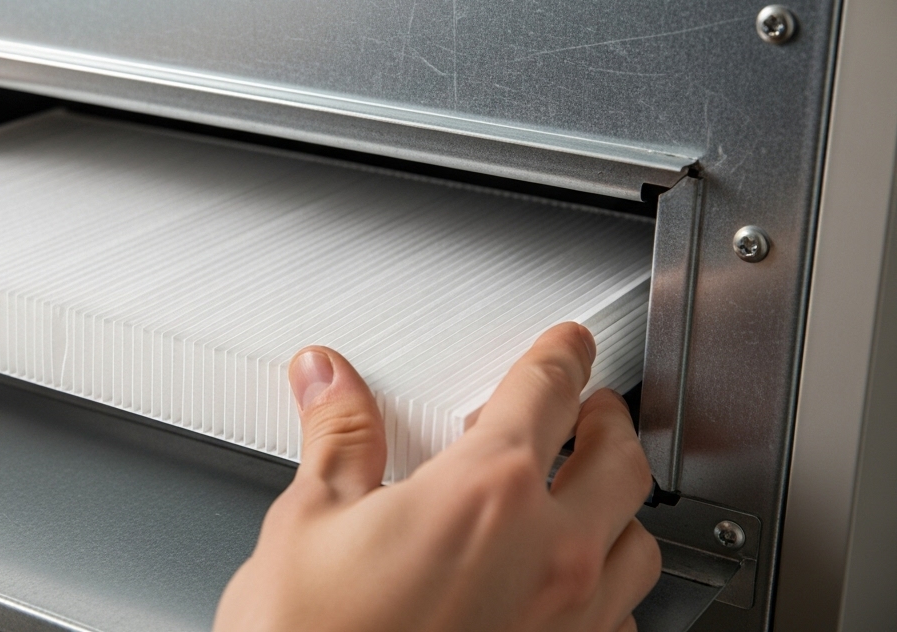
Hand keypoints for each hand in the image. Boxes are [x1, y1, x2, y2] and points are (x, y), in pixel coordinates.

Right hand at [215, 323, 659, 631]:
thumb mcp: (310, 522)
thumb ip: (338, 437)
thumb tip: (327, 379)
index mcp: (485, 491)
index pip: (547, 391)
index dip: (562, 354)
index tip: (568, 345)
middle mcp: (547, 552)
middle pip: (620, 459)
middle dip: (606, 420)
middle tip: (587, 408)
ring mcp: (568, 621)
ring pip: (639, 542)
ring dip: (620, 505)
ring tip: (587, 494)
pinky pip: (623, 617)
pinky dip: (608, 586)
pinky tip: (571, 585)